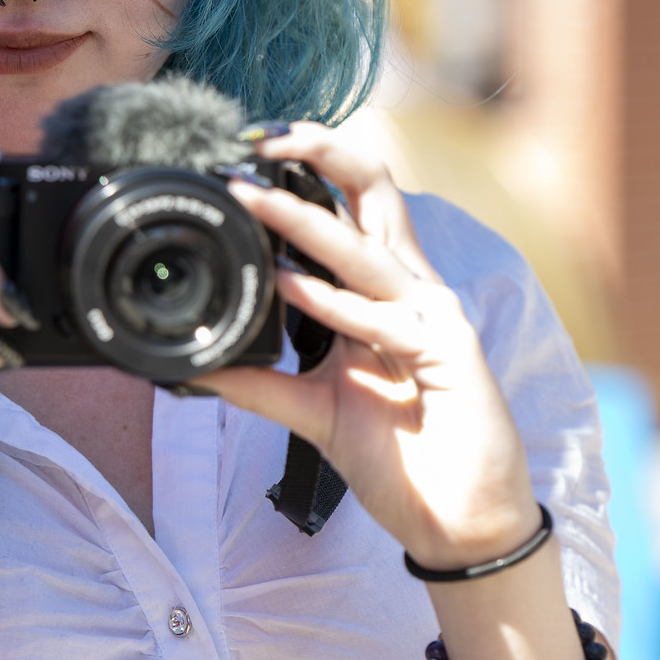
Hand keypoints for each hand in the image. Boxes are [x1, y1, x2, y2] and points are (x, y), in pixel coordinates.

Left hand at [197, 123, 540, 569]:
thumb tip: (199, 367)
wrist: (459, 521)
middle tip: (256, 138)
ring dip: (304, 220)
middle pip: (375, 190)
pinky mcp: (449, 353)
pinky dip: (331, 302)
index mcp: (381, 289)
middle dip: (319, 151)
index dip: (306, 167)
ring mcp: (432, 316)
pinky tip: (288, 288)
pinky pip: (383, 318)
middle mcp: (409, 288)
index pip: (351, 203)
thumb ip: (263, 384)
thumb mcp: (316, 411)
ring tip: (251, 198)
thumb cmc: (401, 456)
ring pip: (367, 247)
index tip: (244, 152)